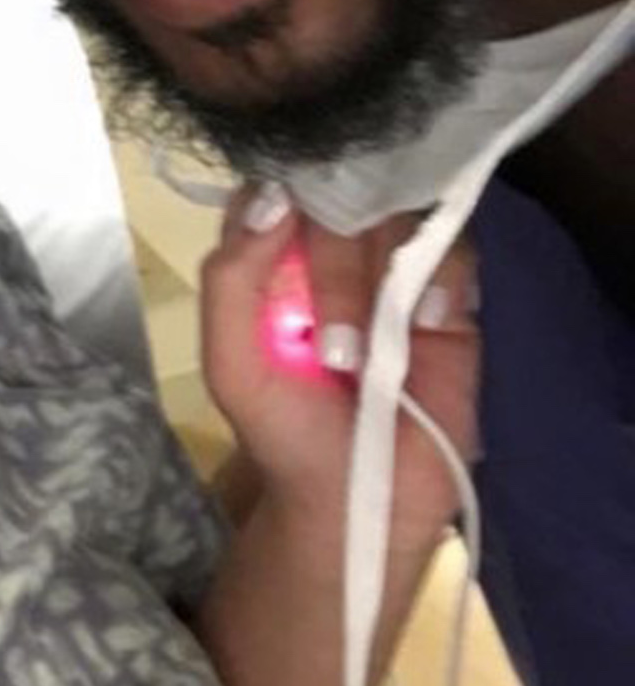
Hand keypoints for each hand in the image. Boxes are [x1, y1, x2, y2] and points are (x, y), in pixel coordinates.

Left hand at [199, 187, 479, 558]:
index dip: (283, 194)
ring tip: (369, 355)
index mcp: (272, 255)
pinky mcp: (449, 294)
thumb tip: (274, 196)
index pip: (276, 187)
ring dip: (379, 281)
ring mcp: (392, 267)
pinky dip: (441, 278)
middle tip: (333, 348)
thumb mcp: (233, 363)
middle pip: (339, 199)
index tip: (286, 231)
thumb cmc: (286, 431)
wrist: (361, 498)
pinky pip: (454, 249)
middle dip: (332, 266)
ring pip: (396, 216)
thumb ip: (232, 278)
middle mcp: (332, 248)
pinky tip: (426, 326)